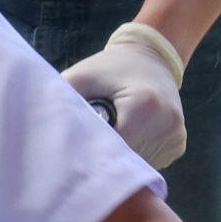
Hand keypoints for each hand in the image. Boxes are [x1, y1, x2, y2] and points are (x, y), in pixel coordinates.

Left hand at [62, 30, 186, 168]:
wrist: (151, 57)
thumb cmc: (109, 68)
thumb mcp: (81, 77)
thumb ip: (64, 102)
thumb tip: (42, 131)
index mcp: (144, 105)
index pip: (111, 146)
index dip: (91, 147)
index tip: (77, 143)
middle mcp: (167, 123)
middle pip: (125, 158)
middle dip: (105, 152)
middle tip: (91, 137)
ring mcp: (175, 136)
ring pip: (137, 164)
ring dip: (121, 155)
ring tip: (113, 130)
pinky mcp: (178, 145)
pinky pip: (149, 161)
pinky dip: (135, 153)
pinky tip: (129, 133)